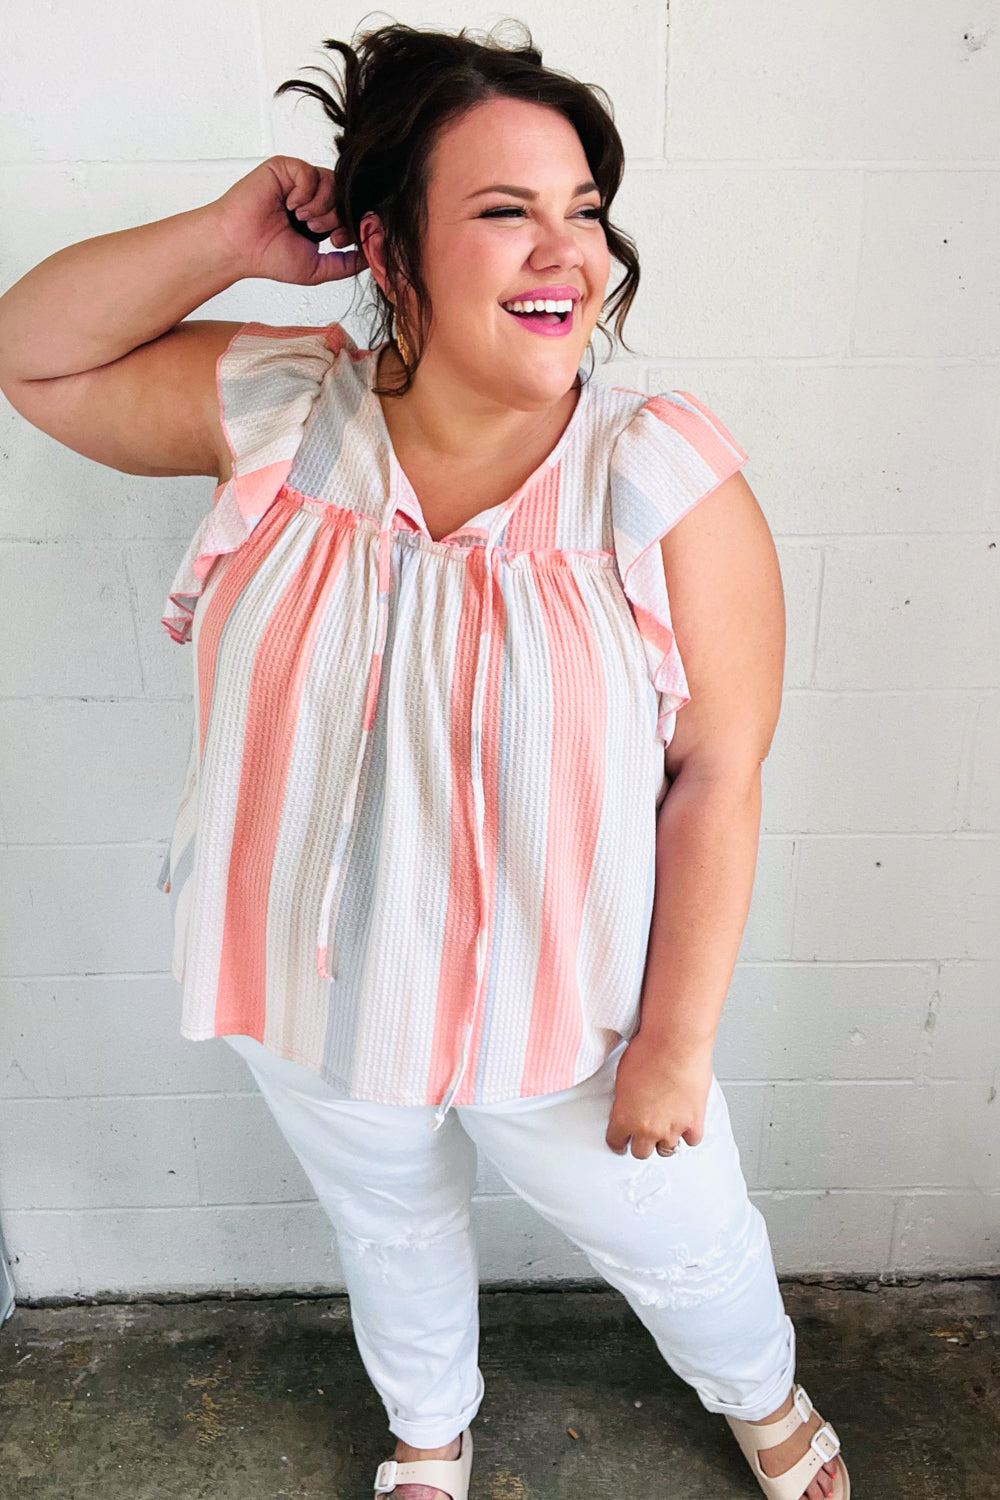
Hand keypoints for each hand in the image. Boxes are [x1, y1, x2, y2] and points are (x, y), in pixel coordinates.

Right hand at [211, 155, 367, 286]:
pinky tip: (290, 205)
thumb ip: (346, 264)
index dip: (352, 225)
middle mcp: (311, 198)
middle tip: (314, 230)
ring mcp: (299, 182)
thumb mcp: (318, 268)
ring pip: (332, 182)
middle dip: (336, 217)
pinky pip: (311, 172)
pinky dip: (305, 192)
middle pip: (345, 195)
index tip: (336, 241)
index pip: (351, 212)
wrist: (239, 246)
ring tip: (300, 218)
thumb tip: (371, 257)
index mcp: (320, 218)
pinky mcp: (285, 168)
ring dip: (320, 206)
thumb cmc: (269, 257)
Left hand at [605, 1033, 713, 1157]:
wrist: (675, 1042)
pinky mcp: (693, 1121)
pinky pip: (692, 1140)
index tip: (622, 1142)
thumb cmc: (649, 1050)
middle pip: (641, 1152)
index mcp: (623, 1117)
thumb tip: (629, 1104)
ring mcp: (671, 1127)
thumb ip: (624, 1099)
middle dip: (641, 1143)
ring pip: (666, 1150)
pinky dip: (689, 1132)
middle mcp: (647, 1128)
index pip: (616, 1142)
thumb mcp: (621, 1076)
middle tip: (644, 1134)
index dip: (618, 1142)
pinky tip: (686, 1122)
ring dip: (665, 1139)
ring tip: (666, 1127)